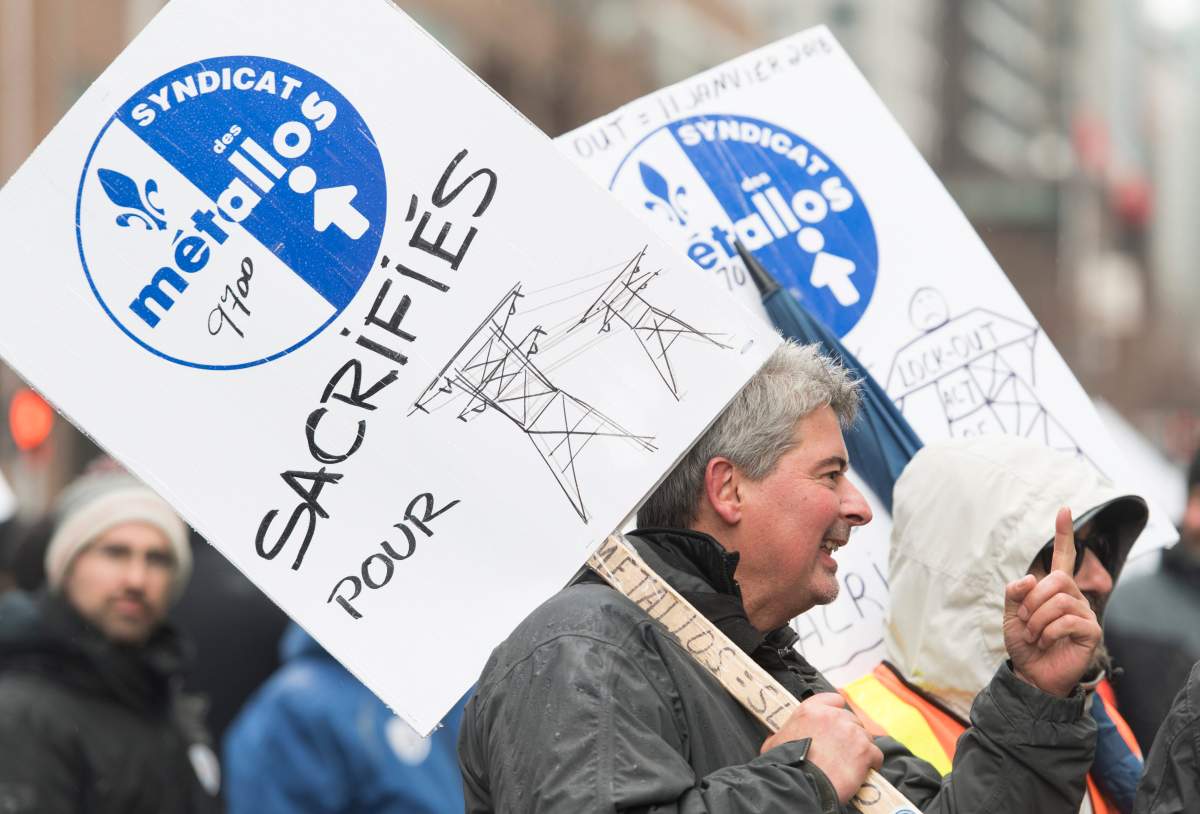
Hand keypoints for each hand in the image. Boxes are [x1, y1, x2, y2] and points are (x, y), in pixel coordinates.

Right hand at [761, 692, 882, 803]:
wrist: (800, 784)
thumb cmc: (785, 765)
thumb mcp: (774, 741)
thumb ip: (782, 733)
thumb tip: (779, 737)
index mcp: (811, 710)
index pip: (835, 699)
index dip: (837, 712)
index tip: (837, 724)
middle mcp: (833, 716)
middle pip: (852, 719)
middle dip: (849, 734)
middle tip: (843, 750)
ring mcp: (851, 732)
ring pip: (865, 736)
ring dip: (861, 748)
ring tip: (851, 764)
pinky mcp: (865, 750)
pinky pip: (876, 754)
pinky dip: (872, 763)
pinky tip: (863, 772)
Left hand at [1002, 507, 1101, 697]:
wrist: (1031, 673)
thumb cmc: (1024, 644)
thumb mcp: (1011, 614)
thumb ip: (1015, 592)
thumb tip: (1029, 579)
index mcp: (1055, 589)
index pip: (1063, 556)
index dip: (1063, 534)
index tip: (1064, 509)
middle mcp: (1073, 596)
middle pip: (1057, 579)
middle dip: (1033, 600)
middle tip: (1025, 620)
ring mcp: (1085, 613)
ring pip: (1060, 600)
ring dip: (1037, 619)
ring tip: (1034, 635)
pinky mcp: (1091, 632)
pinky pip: (1068, 620)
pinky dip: (1048, 631)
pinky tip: (1045, 642)